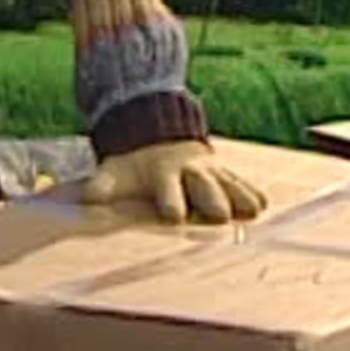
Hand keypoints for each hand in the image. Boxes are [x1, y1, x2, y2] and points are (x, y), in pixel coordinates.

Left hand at [82, 140, 267, 223]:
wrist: (160, 135)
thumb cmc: (136, 165)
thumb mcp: (116, 171)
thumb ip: (102, 185)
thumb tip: (87, 197)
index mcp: (164, 173)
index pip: (167, 189)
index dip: (170, 201)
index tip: (173, 216)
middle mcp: (191, 172)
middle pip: (204, 186)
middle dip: (211, 199)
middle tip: (219, 214)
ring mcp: (211, 172)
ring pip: (228, 183)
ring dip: (238, 197)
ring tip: (251, 211)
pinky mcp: (225, 174)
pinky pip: (241, 183)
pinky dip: (251, 193)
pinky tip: (263, 205)